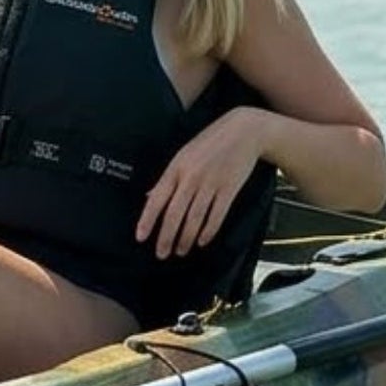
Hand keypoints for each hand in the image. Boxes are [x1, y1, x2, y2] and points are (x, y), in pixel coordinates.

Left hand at [136, 108, 269, 258]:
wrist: (244, 131)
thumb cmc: (210, 143)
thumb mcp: (182, 156)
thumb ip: (167, 178)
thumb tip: (150, 197)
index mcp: (175, 169)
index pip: (157, 199)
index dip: (147, 220)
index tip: (141, 237)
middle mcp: (191, 178)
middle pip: (175, 214)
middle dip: (166, 237)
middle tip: (162, 254)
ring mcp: (211, 184)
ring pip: (195, 218)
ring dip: (186, 238)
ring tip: (180, 251)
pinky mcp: (229, 189)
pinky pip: (217, 215)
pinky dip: (208, 231)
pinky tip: (202, 241)